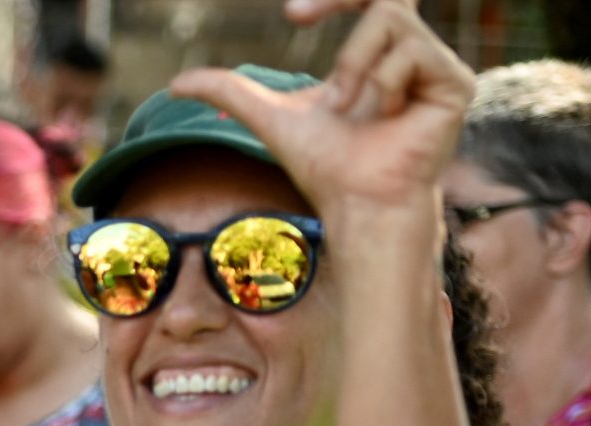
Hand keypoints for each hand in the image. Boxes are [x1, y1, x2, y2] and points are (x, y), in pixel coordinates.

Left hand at [172, 0, 472, 216]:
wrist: (351, 202)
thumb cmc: (321, 165)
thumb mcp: (266, 117)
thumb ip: (229, 92)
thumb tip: (175, 84)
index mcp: (378, 53)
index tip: (291, 15)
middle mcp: (413, 52)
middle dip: (342, 2)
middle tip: (302, 28)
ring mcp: (437, 65)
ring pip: (389, 22)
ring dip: (354, 69)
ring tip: (355, 110)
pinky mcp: (455, 82)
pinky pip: (408, 52)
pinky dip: (380, 86)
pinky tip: (386, 119)